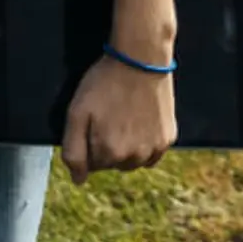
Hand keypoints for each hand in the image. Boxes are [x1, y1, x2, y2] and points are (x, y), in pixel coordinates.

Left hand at [57, 52, 176, 184]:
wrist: (140, 60)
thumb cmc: (104, 84)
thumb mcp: (77, 113)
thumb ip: (73, 151)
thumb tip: (78, 181)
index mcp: (109, 152)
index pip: (92, 165)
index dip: (89, 143)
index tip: (93, 122)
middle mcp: (134, 157)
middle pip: (113, 164)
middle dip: (107, 146)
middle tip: (108, 116)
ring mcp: (154, 149)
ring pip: (133, 162)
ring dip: (126, 148)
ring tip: (123, 119)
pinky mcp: (168, 138)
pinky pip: (152, 154)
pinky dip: (144, 145)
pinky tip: (140, 122)